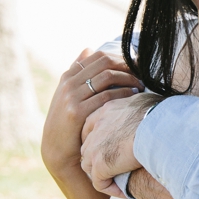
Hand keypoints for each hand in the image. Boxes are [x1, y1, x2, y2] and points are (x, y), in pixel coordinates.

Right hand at [42, 49, 142, 180]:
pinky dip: (123, 94)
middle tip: (142, 72)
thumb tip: (89, 49)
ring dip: (128, 79)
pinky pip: (106, 97)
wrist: (56, 149)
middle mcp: (68, 83)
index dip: (121, 58)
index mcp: (68, 76)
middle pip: (104, 63)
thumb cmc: (68, 121)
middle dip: (127, 66)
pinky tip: (133, 96)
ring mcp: (71, 97)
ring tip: (140, 84)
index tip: (136, 64)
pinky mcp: (76, 112)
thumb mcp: (69, 93)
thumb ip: (78, 72)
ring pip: (106, 77)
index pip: (99, 57)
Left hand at [80, 91, 160, 195]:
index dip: (99, 138)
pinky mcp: (100, 164)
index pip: (92, 125)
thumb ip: (140, 107)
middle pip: (87, 146)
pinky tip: (124, 192)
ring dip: (101, 175)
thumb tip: (149, 108)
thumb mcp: (146, 102)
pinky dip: (110, 188)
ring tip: (118, 182)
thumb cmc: (160, 113)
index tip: (112, 147)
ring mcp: (95, 146)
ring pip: (89, 166)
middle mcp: (97, 127)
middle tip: (113, 167)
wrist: (158, 126)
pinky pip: (99, 182)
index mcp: (107, 110)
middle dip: (97, 158)